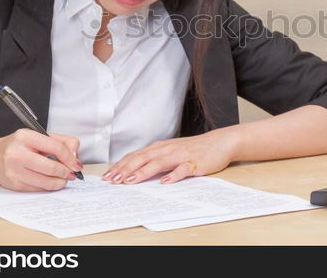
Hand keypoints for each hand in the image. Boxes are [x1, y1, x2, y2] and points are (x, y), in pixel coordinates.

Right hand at [0, 129, 82, 191]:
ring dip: (60, 182)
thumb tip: (75, 156)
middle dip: (66, 172)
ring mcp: (13, 170)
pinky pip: (38, 188)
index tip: (77, 164)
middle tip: (71, 173)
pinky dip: (49, 186)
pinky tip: (51, 182)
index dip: (70, 158)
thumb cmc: (21, 146)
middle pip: (51, 167)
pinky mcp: (13, 184)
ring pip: (46, 181)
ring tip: (64, 179)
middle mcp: (16, 153)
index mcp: (25, 136)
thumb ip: (62, 141)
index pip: (55, 148)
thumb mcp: (40, 136)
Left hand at [101, 130, 237, 184]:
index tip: (107, 176)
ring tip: (130, 181)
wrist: (219, 142)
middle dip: (125, 169)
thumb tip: (133, 170)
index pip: (135, 156)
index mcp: (159, 148)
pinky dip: (173, 175)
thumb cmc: (193, 149)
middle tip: (112, 180)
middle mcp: (167, 149)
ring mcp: (181, 155)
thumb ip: (154, 159)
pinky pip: (183, 169)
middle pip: (142, 158)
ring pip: (158, 163)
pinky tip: (165, 182)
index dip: (120, 165)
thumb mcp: (170, 152)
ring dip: (143, 172)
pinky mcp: (194, 162)